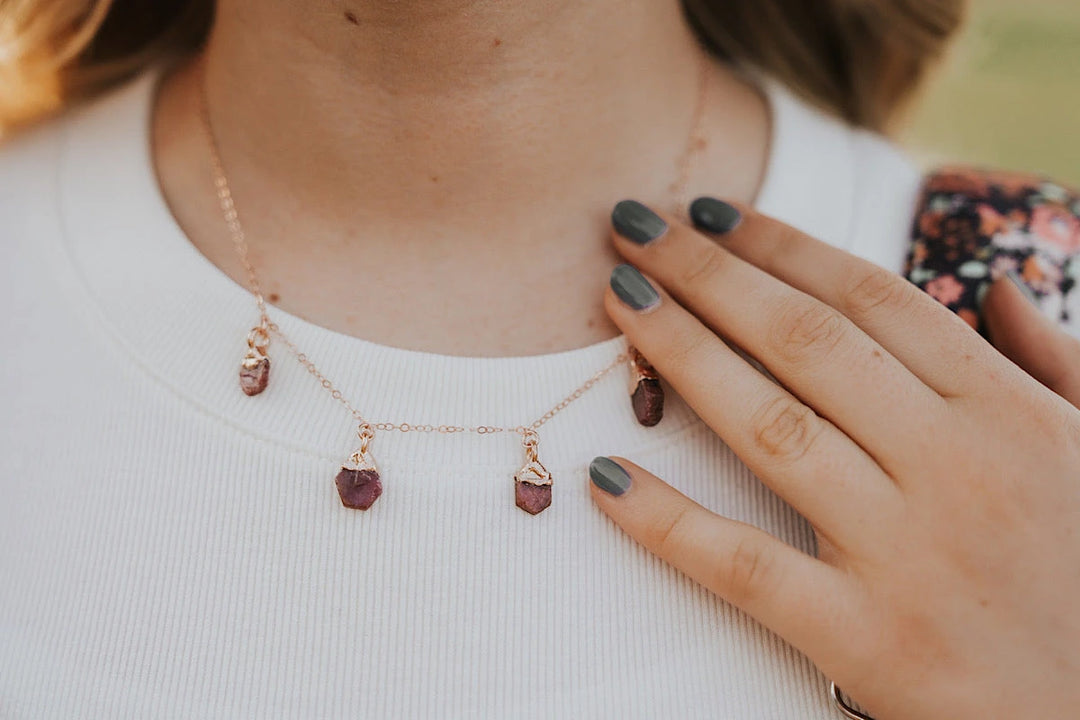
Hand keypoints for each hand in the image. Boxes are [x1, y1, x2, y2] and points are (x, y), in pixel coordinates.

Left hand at [590, 198, 1079, 719]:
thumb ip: (1053, 361)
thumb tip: (994, 284)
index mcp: (1008, 411)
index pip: (871, 299)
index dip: (781, 246)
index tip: (711, 215)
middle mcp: (954, 464)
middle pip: (804, 341)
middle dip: (708, 273)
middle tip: (634, 230)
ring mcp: (906, 552)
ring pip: (769, 425)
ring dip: (681, 352)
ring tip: (617, 301)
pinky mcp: (868, 639)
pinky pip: (746, 566)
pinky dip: (668, 521)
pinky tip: (606, 476)